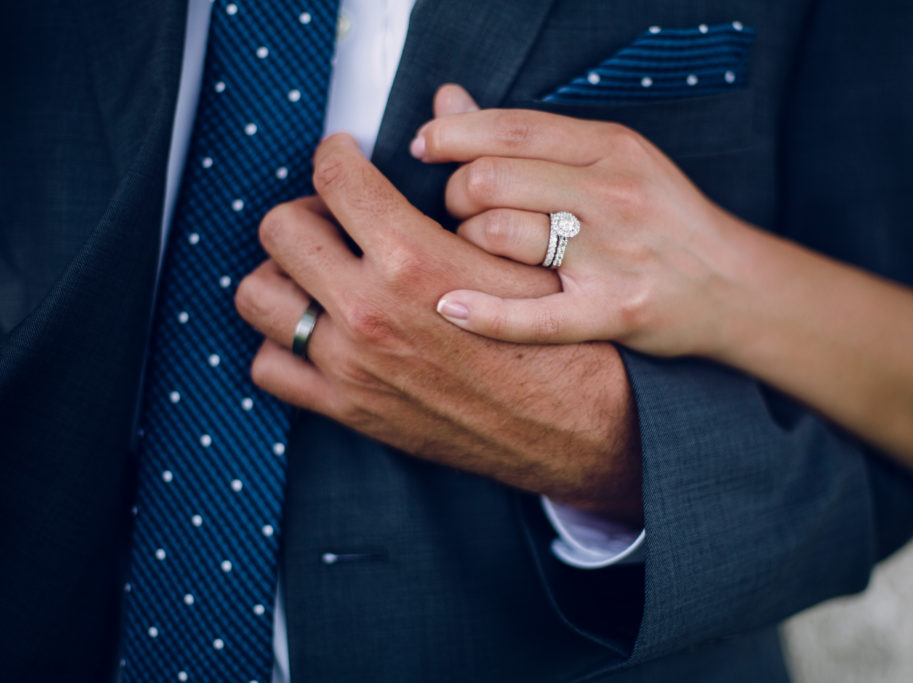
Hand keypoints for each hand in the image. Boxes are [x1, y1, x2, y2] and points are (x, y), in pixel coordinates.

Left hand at [235, 120, 641, 522]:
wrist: (576, 429)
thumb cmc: (557, 338)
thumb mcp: (520, 255)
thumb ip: (466, 177)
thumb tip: (447, 103)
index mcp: (412, 260)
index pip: (335, 180)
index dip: (335, 156)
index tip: (343, 159)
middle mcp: (369, 310)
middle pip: (281, 230)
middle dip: (304, 212)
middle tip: (333, 220)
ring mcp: (351, 364)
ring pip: (259, 296)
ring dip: (281, 275)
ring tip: (317, 274)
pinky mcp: (349, 408)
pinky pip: (270, 367)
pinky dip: (280, 344)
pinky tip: (315, 331)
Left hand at [414, 85, 741, 357]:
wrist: (737, 286)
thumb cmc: (664, 220)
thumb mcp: (613, 159)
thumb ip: (532, 137)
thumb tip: (449, 101)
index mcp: (612, 148)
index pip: (509, 130)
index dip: (452, 135)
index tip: (427, 147)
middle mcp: (613, 194)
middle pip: (492, 180)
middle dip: (456, 195)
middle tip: (462, 211)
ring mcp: (614, 255)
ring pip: (500, 236)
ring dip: (469, 245)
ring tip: (480, 252)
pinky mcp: (613, 311)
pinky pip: (531, 315)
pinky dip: (481, 313)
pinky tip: (449, 306)